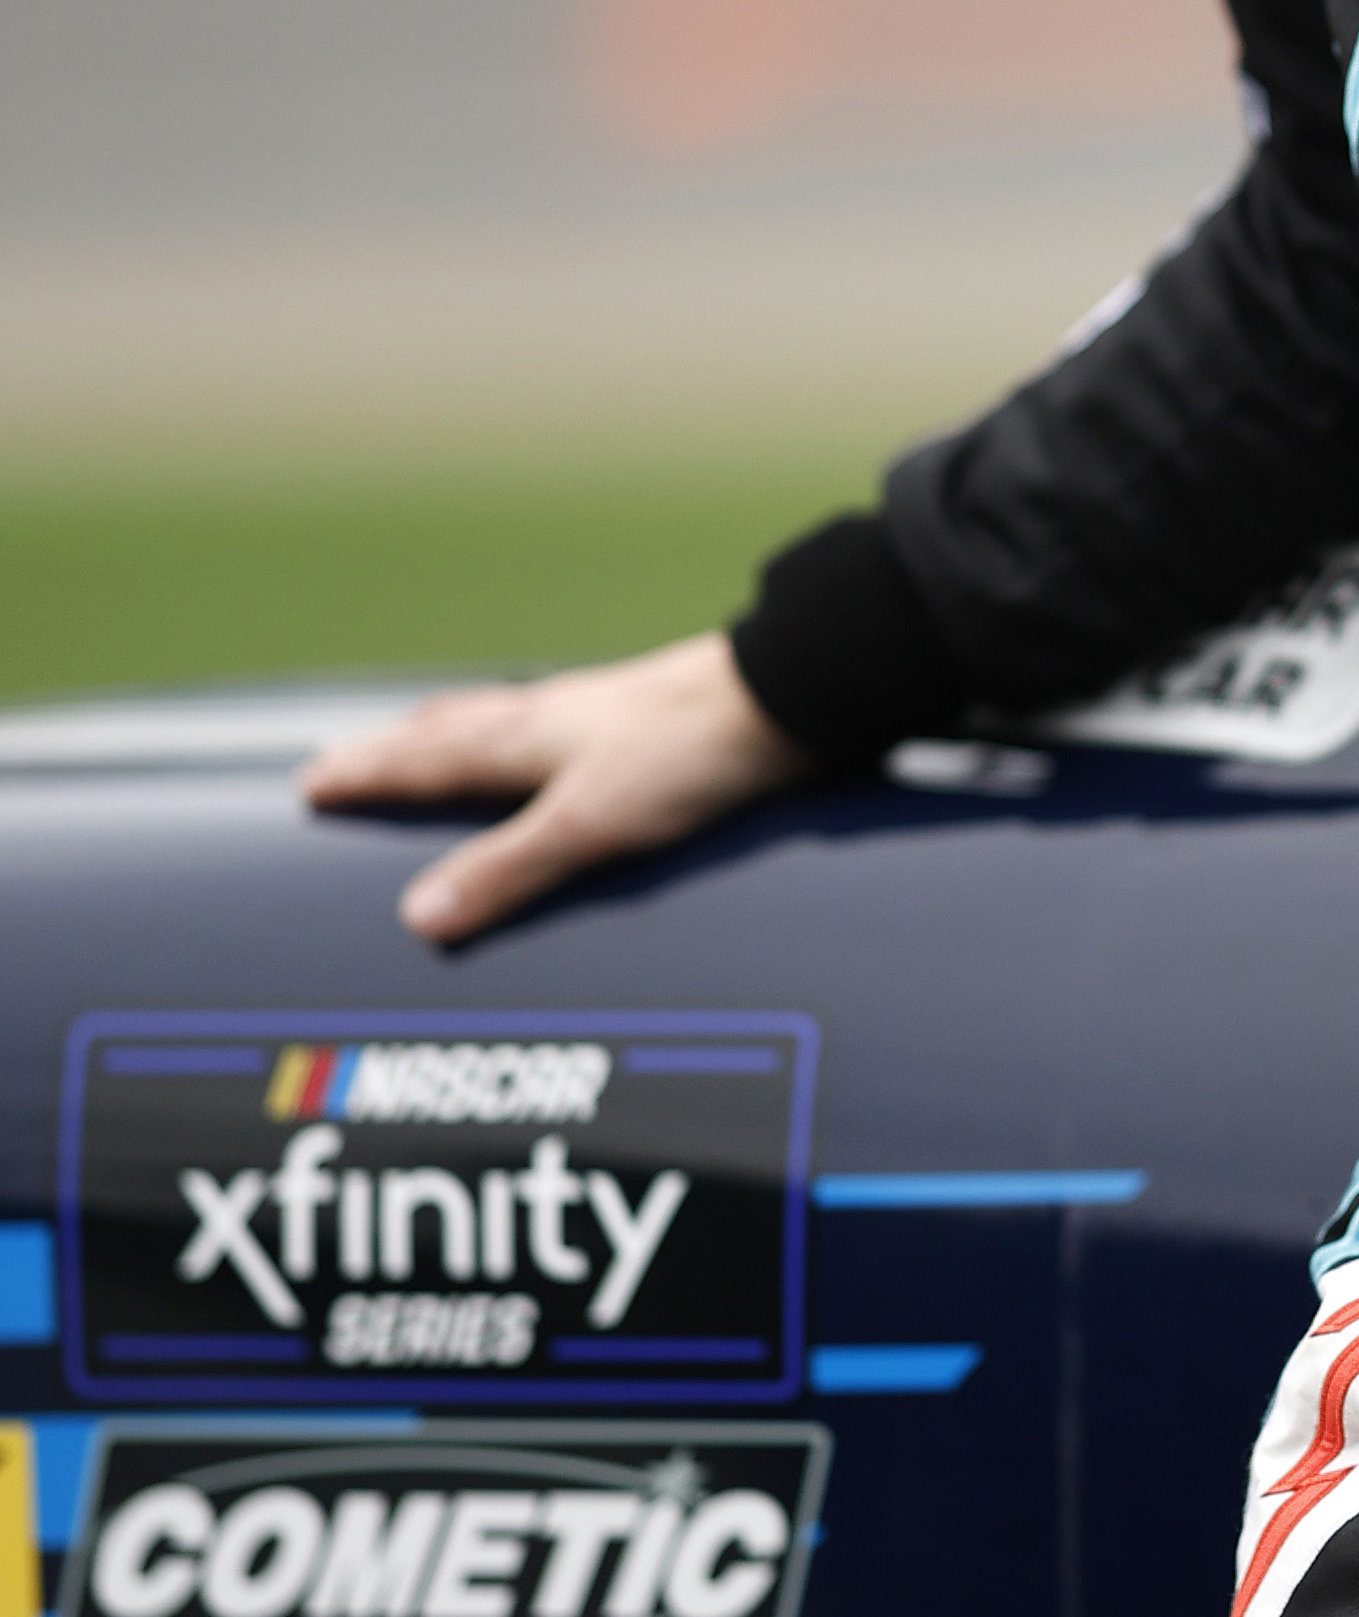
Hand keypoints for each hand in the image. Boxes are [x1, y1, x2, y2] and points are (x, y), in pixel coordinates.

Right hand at [301, 634, 811, 945]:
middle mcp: (548, 719)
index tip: (311, 782)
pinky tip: (544, 745)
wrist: (788, 700)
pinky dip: (516, 736)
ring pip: (496, 721)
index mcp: (522, 739)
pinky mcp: (640, 725)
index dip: (365, 775)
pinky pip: (548, 728)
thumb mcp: (588, 825)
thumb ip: (506, 870)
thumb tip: (419, 916)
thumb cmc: (690, 754)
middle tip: (341, 758)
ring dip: (447, 734)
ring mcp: (593, 716)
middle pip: (447, 732)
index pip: (421, 760)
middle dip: (390, 750)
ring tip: (421, 738)